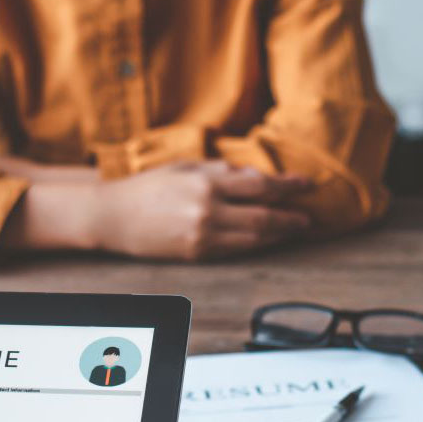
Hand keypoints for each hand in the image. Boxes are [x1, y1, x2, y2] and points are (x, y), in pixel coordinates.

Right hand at [0, 160, 312, 259]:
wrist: (112, 216)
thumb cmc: (147, 187)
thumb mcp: (185, 167)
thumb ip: (221, 171)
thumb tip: (256, 176)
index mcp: (206, 182)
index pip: (261, 185)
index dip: (289, 186)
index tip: (309, 185)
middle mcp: (208, 210)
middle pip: (264, 216)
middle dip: (291, 217)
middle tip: (309, 218)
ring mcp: (202, 236)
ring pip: (254, 238)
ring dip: (279, 234)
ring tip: (295, 230)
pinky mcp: (196, 254)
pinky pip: (236, 251)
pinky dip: (256, 245)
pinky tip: (266, 241)